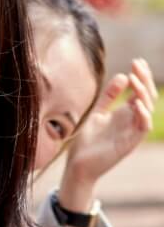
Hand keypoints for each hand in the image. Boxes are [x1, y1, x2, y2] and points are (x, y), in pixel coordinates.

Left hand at [62, 58, 156, 196]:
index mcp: (126, 114)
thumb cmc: (87, 141)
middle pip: (147, 97)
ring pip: (148, 110)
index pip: (140, 91)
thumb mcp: (98, 113)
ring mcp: (132, 132)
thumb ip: (109, 96)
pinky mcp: (129, 144)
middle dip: (145, 80)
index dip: (141, 76)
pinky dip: (143, 115)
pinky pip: (142, 128)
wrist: (78, 165)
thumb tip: (123, 75)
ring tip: (135, 79)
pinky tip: (137, 104)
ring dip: (143, 94)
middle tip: (138, 64)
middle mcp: (132, 121)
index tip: (136, 61)